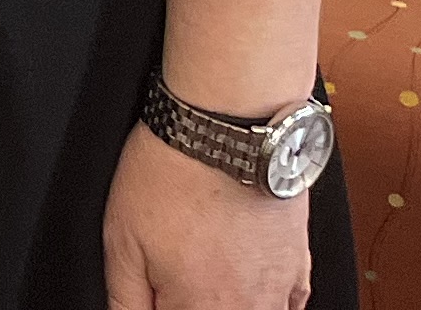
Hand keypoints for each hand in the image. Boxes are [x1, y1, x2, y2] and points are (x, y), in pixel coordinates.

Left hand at [104, 126, 315, 309]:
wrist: (227, 129)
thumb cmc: (173, 175)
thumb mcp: (121, 239)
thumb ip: (125, 297)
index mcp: (199, 308)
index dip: (158, 305)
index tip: (154, 292)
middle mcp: (245, 309)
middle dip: (190, 301)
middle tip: (177, 275)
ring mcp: (278, 291)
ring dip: (226, 303)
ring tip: (206, 273)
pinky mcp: (299, 265)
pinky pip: (289, 305)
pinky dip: (267, 301)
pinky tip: (245, 282)